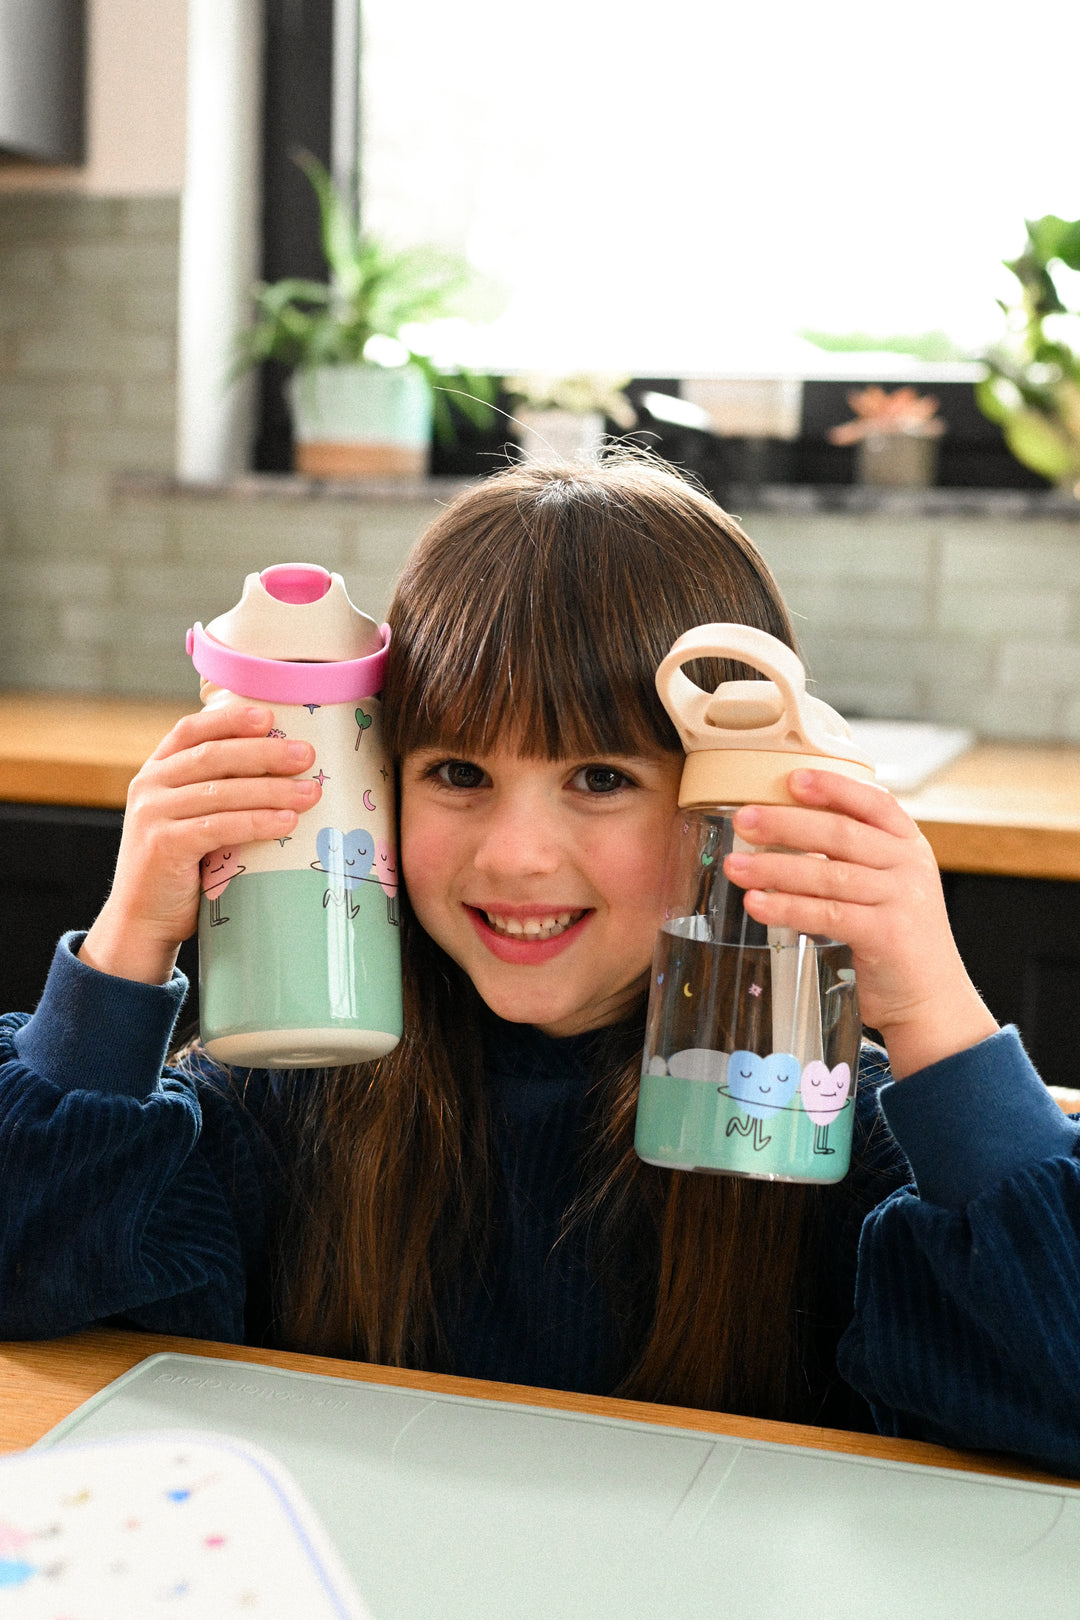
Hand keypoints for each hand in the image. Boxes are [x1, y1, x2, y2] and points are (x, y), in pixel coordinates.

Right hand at [79, 702, 320, 984]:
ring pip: (222, 791)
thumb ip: (217, 793)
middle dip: (265, 752)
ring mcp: (152, 813)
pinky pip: (219, 825)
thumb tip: (284, 772)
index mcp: (157, 771)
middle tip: (306, 754)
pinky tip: (286, 822)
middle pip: (214, 756)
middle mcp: (149, 785)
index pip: (192, 730)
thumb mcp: (193, 819)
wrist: (143, 921)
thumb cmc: (182, 868)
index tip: (270, 716)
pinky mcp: (163, 844)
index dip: (230, 719)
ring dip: (272, 789)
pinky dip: (257, 822)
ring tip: (311, 792)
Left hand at [722, 769, 997, 1078]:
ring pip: (828, 874)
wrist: (932, 1001)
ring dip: (775, 868)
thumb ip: (853, 858)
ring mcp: (902, 900)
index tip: (792, 778)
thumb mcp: (887, 887)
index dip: (833, 787)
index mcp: (909, 846)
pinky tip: (757, 904)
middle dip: (786, 824)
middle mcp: (910, 866)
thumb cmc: (896, 941)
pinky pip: (828, 914)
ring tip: (735, 866)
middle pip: (841, 834)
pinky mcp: (888, 935)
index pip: (873, 803)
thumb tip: (784, 832)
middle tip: (743, 820)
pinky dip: (788, 908)